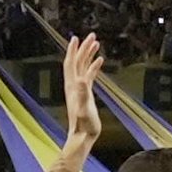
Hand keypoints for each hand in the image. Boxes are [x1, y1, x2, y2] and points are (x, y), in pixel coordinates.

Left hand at [59, 33, 103, 157]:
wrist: (83, 136)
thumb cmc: (84, 124)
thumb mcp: (83, 108)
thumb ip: (82, 94)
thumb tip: (80, 80)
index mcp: (72, 86)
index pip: (71, 63)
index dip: (73, 50)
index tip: (76, 37)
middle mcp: (74, 85)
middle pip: (77, 62)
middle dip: (83, 48)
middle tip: (91, 35)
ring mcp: (79, 89)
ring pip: (83, 67)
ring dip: (88, 54)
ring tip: (96, 43)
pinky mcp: (86, 93)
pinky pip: (89, 75)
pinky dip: (93, 66)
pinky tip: (100, 60)